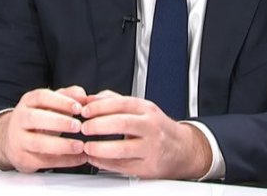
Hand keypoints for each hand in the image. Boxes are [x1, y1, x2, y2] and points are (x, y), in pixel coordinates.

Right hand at [0, 86, 88, 171]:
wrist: (13, 140)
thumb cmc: (38, 118)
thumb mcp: (51, 103)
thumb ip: (68, 96)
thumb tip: (83, 96)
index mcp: (28, 101)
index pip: (41, 97)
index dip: (61, 101)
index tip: (78, 108)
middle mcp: (20, 119)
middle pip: (35, 119)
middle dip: (58, 122)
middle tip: (78, 126)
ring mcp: (19, 140)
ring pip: (38, 143)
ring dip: (61, 145)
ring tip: (80, 146)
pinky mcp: (23, 159)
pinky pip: (44, 161)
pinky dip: (64, 160)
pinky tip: (79, 158)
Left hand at [79, 90, 211, 178]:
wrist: (182, 149)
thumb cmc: (157, 127)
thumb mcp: (140, 108)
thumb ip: (114, 101)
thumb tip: (89, 99)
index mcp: (147, 109)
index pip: (122, 103)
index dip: (100, 107)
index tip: (84, 111)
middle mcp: (151, 127)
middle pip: (122, 124)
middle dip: (99, 125)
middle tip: (83, 128)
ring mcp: (151, 148)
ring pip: (122, 148)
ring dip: (100, 148)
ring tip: (86, 147)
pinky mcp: (148, 167)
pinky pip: (123, 166)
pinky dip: (105, 163)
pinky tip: (95, 159)